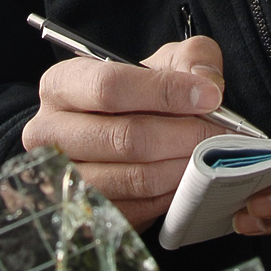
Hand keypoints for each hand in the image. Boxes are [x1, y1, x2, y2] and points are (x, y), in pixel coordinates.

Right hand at [21, 36, 226, 230]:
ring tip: (211, 156)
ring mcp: (64, 179)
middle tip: (220, 134)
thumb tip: (206, 83)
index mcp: (61, 85)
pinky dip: (172, 194)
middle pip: (124, 137)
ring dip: (182, 167)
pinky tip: (191, 178)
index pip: (109, 87)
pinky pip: (138, 209)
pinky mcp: (87, 212)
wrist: (117, 137)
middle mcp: (50, 133)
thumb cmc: (138, 96)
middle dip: (183, 134)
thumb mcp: (162, 61)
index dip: (164, 92)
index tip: (209, 96)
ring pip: (134, 177)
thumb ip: (191, 58)